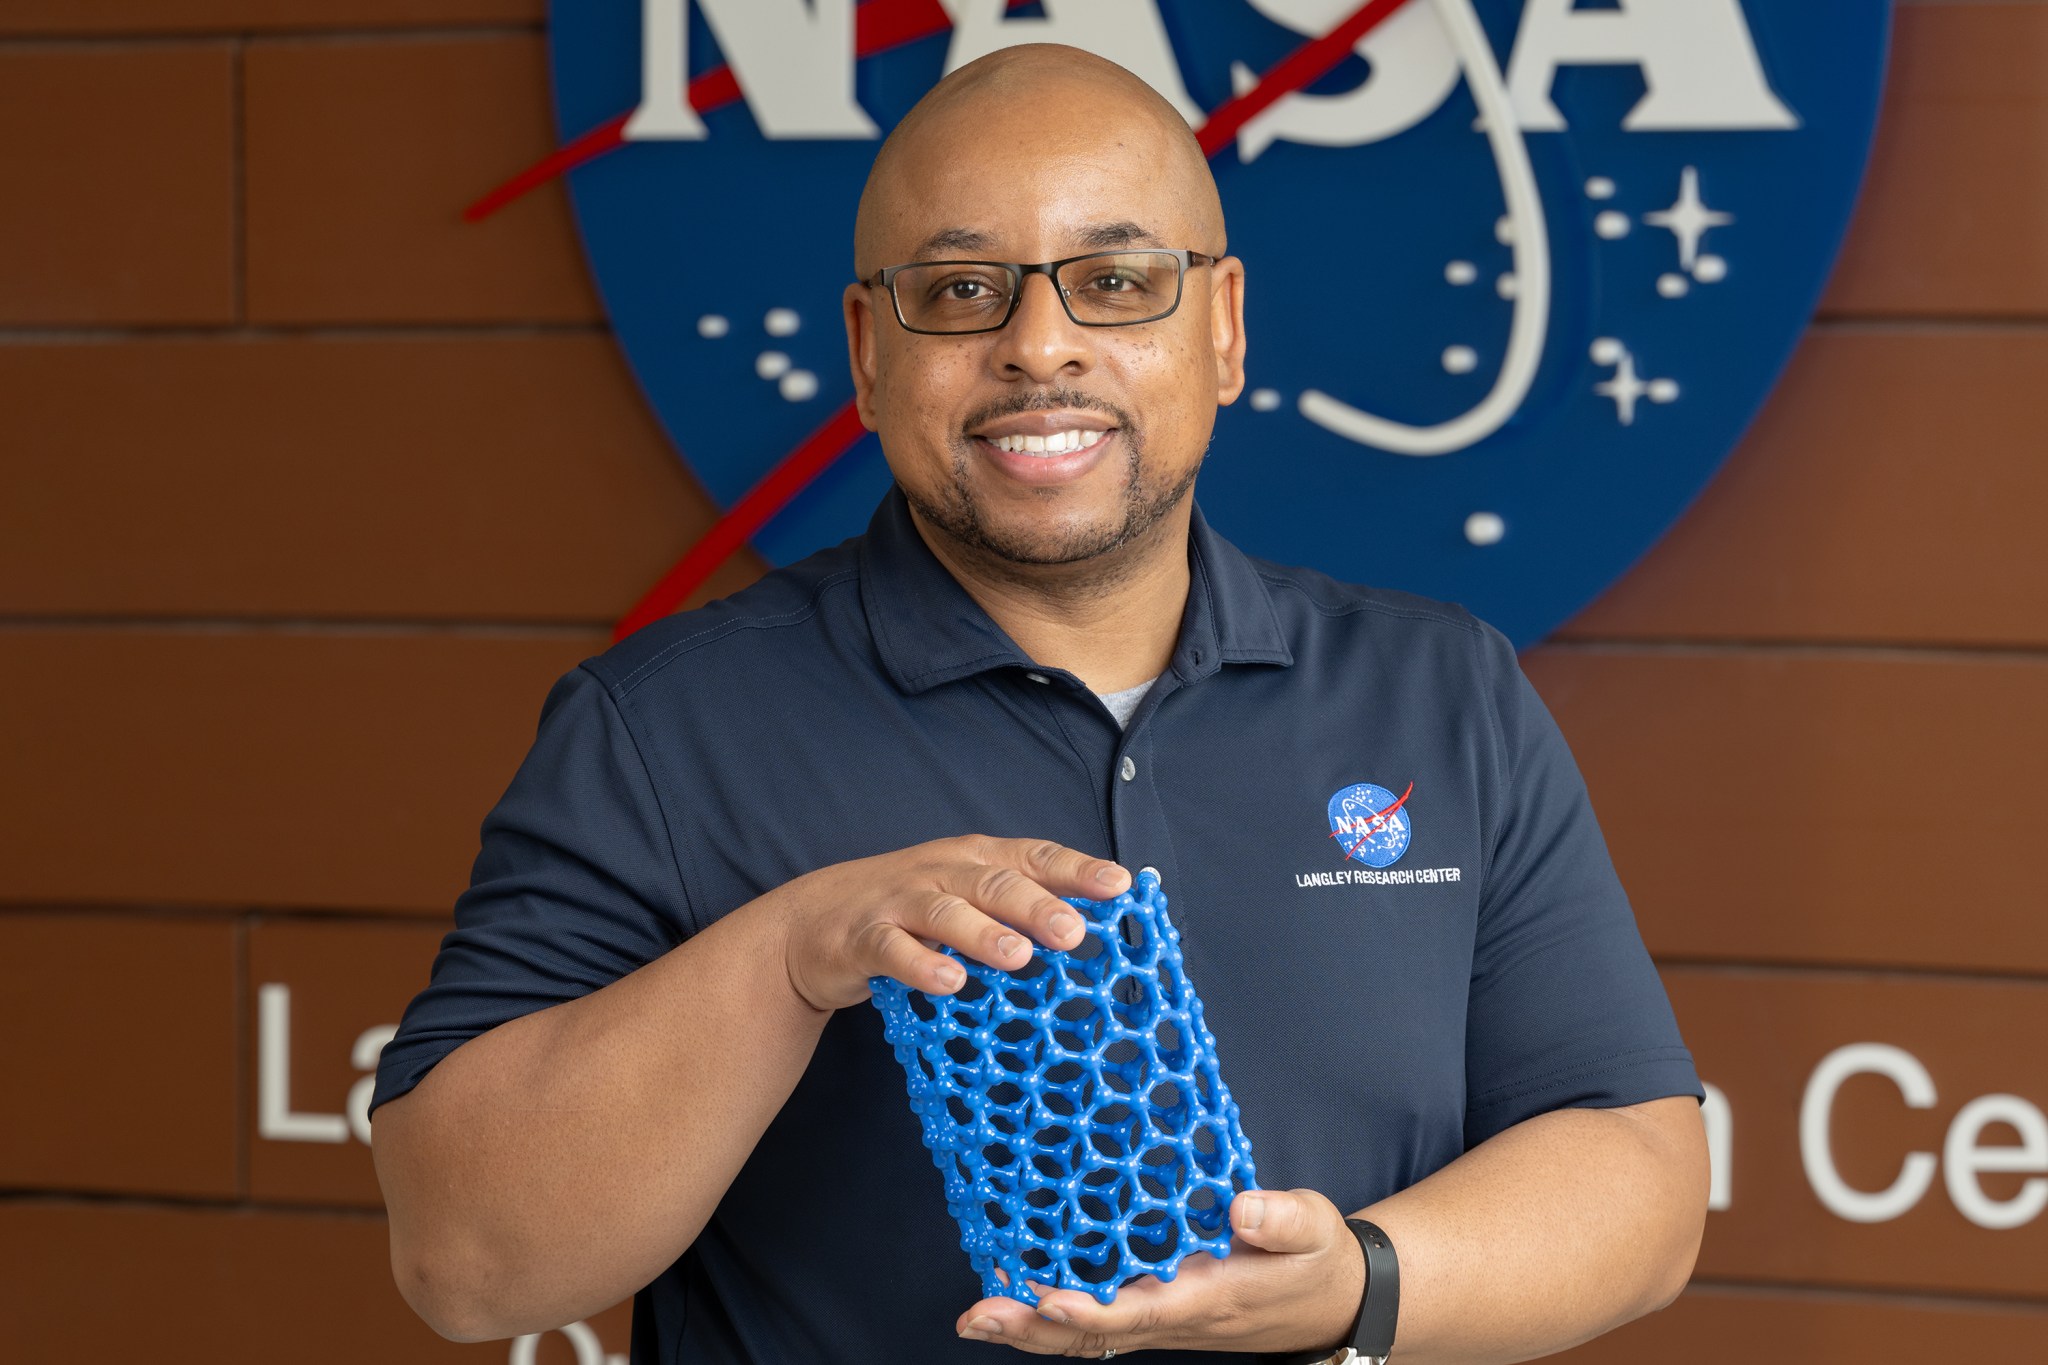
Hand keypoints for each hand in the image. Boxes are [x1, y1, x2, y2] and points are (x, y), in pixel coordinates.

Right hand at [772, 835, 1129, 1011]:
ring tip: (1018, 956)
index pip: (1033, 857)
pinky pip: (893, 950)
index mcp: (974, 859)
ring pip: (945, 912)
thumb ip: (1017, 908)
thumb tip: (1088, 927)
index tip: (1120, 886)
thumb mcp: (965, 897)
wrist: (813, 922)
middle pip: (994, 883)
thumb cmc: (909, 910)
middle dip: (1037, 906)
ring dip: (983, 933)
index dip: (1076, 869)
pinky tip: (949, 983)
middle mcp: (941, 872)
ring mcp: (900, 902)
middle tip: (1074, 933)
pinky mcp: (864, 937)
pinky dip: (921, 965)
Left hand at [954, 1187, 1363, 1356]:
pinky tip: (1018, 1298)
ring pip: (1088, 1336)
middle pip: (1094, 1336)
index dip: (1089, 1311)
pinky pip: (1098, 1324)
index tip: (1046, 1300)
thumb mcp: (1313, 1228)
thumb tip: (1241, 1209)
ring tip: (977, 1314)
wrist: (1332, 1302)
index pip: (1140, 1312)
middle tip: (976, 1317)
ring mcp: (1164, 1320)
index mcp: (1209, 1298)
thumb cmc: (1315, 1258)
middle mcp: (1176, 1318)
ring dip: (1031, 1328)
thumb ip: (1281, 1219)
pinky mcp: (1160, 1310)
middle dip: (1033, 1329)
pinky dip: (1054, 1318)